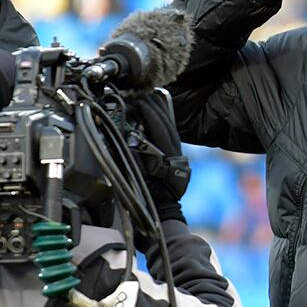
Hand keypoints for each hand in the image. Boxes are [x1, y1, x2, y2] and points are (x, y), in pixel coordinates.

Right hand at [127, 91, 189, 219]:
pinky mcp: (178, 156)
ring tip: (151, 100)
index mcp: (167, 154)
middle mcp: (176, 152)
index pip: (159, 127)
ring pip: (171, 127)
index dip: (149, 112)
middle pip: (167, 123)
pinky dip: (165, 123)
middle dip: (155, 108)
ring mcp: (179, 154)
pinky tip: (160, 115)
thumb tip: (128, 134)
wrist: (164, 209)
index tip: (139, 102)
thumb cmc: (150, 196)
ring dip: (161, 113)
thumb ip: (133, 154)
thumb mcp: (137, 174)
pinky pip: (172, 134)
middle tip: (142, 97)